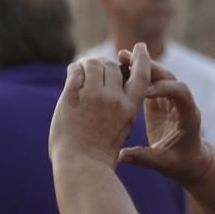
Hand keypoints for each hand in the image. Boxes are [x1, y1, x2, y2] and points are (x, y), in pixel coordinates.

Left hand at [49, 44, 149, 166]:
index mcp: (130, 107)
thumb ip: (124, 106)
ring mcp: (92, 96)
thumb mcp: (123, 127)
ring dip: (88, 64)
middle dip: (105, 65)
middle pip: (112, 66)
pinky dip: (74, 68)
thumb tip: (117, 85)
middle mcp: (114, 98)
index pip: (141, 74)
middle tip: (97, 68)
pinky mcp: (72, 96)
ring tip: (82, 70)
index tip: (140, 48)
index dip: (142, 59)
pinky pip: (75, 71)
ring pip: (93, 64)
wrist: (81, 165)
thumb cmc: (102, 152)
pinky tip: (73, 72)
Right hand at [117, 49, 213, 186]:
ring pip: (157, 76)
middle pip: (169, 78)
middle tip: (128, 60)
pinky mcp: (159, 100)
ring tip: (120, 56)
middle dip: (150, 68)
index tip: (144, 92)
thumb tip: (121, 156)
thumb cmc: (181, 163)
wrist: (190, 160)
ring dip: (141, 66)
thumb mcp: (165, 164)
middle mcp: (181, 102)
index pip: (180, 92)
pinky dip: (135, 74)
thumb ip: (145, 158)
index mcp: (188, 115)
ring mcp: (170, 99)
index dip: (164, 88)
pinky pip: (148, 83)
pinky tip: (118, 67)